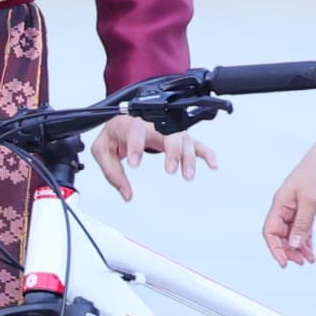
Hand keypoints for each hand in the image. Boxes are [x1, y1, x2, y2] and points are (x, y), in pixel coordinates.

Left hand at [88, 110, 209, 201]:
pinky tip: (212, 164)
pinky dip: (206, 153)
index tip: (135, 164)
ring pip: (184, 140)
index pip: (135, 132)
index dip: (136, 147)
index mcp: (132, 124)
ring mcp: (169, 131)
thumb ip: (112, 172)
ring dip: (189, 157)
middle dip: (172, 151)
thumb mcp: (103, 150)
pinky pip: (197, 143)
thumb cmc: (115, 133)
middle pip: (168, 134)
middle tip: (170, 170)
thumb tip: (126, 193)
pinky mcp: (179, 138)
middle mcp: (153, 124)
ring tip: (188, 175)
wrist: (124, 121)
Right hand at [261, 134, 315, 268]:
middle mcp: (286, 205)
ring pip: (293, 232)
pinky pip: (303, 226)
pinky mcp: (308, 204)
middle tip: (301, 262)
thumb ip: (302, 224)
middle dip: (289, 250)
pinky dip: (306, 238)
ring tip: (308, 259)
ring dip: (299, 247)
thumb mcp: (311, 200)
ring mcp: (297, 205)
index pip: (270, 231)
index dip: (275, 248)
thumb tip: (294, 244)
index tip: (285, 262)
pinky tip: (311, 249)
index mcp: (280, 203)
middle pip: (281, 234)